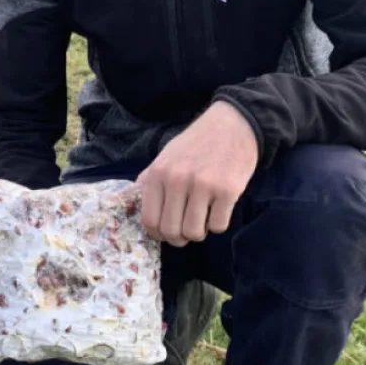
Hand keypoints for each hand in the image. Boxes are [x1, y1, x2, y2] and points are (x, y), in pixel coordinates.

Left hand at [136, 101, 257, 246]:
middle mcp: (177, 180)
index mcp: (158, 173)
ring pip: (194, 232)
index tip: (167, 233)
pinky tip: (219, 209)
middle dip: (179, 238)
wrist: (232, 126)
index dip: (158, 234)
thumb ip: (149, 179)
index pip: (149, 220)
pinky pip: (218, 226)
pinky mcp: (227, 190)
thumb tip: (133, 200)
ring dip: (199, 232)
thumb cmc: (196, 144)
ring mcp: (202, 186)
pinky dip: (218, 224)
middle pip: (171, 231)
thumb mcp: (165, 156)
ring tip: (203, 218)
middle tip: (187, 231)